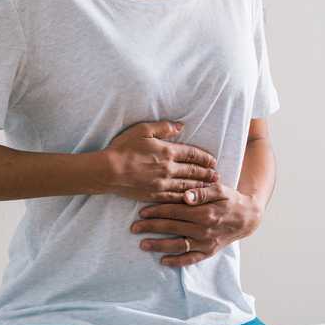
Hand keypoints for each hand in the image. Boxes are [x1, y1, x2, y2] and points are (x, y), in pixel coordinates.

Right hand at [99, 120, 218, 202]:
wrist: (107, 171)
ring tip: (210, 187)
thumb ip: (164, 127)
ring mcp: (162, 184)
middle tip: (217, 176)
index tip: (213, 161)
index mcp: (167, 152)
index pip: (192, 155)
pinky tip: (192, 199)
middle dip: (206, 173)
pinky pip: (174, 197)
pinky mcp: (154, 195)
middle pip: (193, 171)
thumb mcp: (143, 130)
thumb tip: (181, 126)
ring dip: (200, 186)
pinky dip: (186, 198)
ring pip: (187, 185)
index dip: (204, 158)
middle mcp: (168, 169)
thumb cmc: (123, 148)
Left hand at [130, 182, 263, 266]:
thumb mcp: (220, 189)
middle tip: (134, 227)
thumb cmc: (231, 200)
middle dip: (151, 227)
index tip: (142, 211)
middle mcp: (203, 229)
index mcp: (204, 212)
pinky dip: (176, 261)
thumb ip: (202, 191)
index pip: (175, 211)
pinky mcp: (208, 252)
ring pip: (177, 245)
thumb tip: (185, 195)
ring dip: (158, 245)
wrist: (247, 218)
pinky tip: (163, 260)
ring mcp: (205, 242)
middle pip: (172, 227)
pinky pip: (190, 259)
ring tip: (142, 244)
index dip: (157, 210)